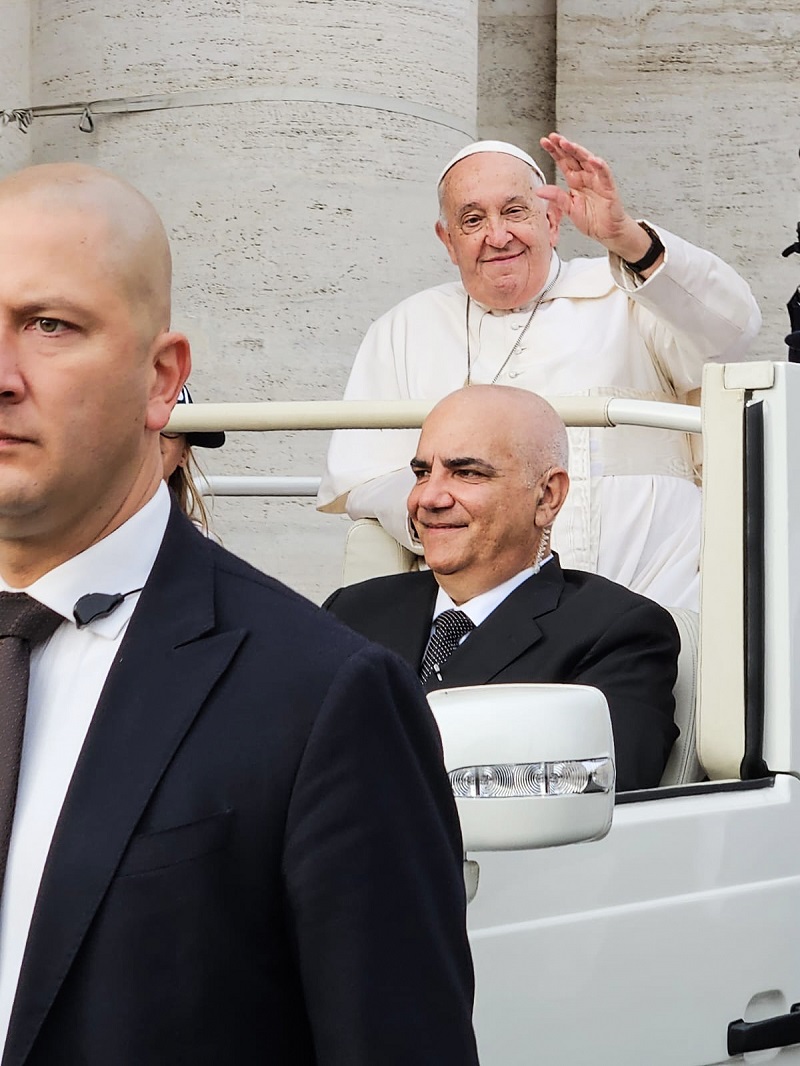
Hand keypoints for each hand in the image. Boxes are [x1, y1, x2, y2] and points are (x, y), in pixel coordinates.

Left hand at [538, 133, 651, 262]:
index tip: (545, 142)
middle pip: (574, 157)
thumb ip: (556, 198)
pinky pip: (604, 174)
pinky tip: (593, 159)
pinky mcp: (608, 188)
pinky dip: (600, 166)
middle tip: (554, 137)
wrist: (607, 231)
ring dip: (578, 151)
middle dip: (564, 146)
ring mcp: (598, 180)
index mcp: (575, 180)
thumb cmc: (591, 219)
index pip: (564, 161)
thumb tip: (540, 190)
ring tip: (568, 144)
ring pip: (588, 161)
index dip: (555, 151)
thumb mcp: (568, 209)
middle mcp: (586, 177)